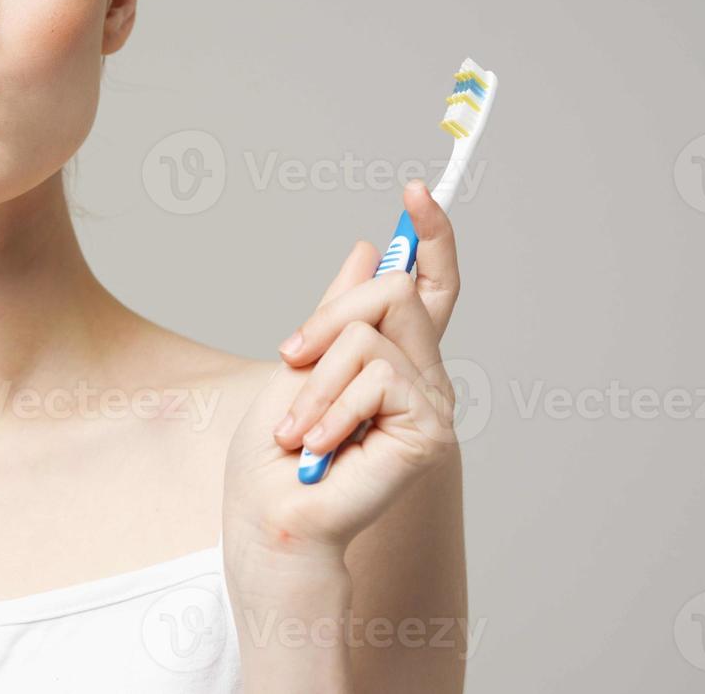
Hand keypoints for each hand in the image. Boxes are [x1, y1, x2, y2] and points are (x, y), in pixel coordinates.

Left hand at [222, 181, 462, 567]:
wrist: (272, 513)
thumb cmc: (276, 452)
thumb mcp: (300, 362)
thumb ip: (339, 310)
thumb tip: (368, 248)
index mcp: (393, 357)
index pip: (430, 286)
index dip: (432, 237)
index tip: (415, 191)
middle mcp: (422, 374)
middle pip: (395, 290)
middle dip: (328, 318)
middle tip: (291, 358)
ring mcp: (431, 402)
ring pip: (373, 332)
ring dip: (316, 381)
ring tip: (299, 430)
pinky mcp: (431, 430)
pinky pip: (375, 376)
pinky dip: (330, 409)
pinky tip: (320, 447)